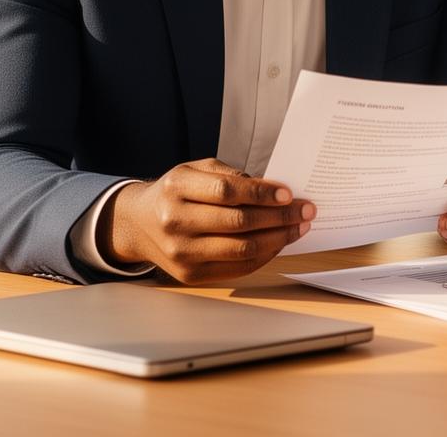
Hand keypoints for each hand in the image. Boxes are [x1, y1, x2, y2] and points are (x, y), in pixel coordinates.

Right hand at [102, 158, 314, 284]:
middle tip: (306, 210)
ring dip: (278, 239)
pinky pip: (237, 268)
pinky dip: (264, 256)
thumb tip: (274, 190)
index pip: (226, 191)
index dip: (262, 193)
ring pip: (241, 249)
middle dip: (279, 217)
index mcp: (176, 188)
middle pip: (238, 222)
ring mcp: (181, 253)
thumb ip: (230, 176)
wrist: (139, 224)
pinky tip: (279, 243)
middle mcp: (175, 222)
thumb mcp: (195, 170)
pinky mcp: (190, 275)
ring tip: (298, 228)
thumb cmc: (176, 192)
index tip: (289, 194)